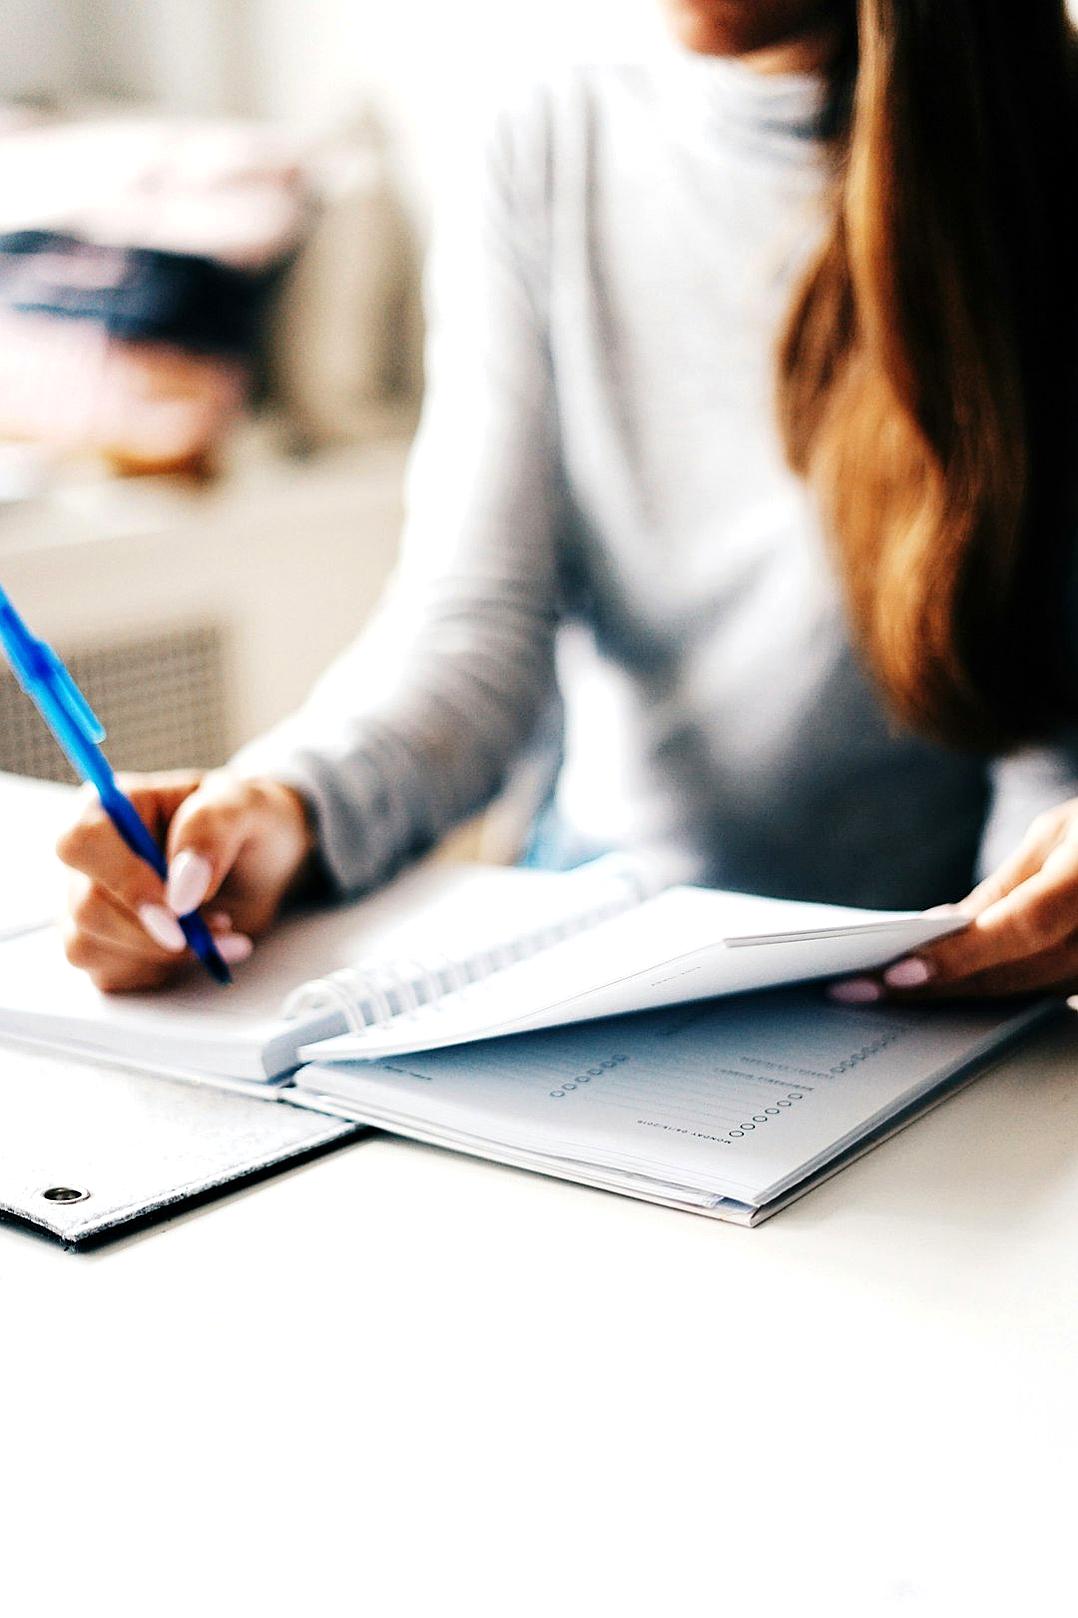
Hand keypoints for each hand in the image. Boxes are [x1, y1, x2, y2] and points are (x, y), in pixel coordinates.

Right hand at [57, 770, 316, 991]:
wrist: (264, 861)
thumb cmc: (248, 821)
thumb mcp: (244, 805)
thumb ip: (210, 831)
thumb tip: (180, 890)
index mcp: (111, 807)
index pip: (83, 843)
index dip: (125, 881)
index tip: (178, 909)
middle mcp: (91, 857)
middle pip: (86, 907)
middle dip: (155, 931)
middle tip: (219, 923)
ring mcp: (91, 903)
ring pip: (90, 947)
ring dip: (162, 954)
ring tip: (218, 930)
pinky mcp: (104, 944)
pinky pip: (109, 974)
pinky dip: (160, 971)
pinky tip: (197, 949)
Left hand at [829, 798, 1077, 1005]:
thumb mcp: (1057, 835)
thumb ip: (1004, 888)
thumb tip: (944, 928)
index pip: (1021, 929)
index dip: (960, 956)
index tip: (898, 972)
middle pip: (1013, 974)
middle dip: (934, 984)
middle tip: (859, 989)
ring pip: (1023, 994)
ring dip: (953, 996)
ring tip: (883, 992)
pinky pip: (1042, 996)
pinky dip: (990, 993)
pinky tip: (940, 990)